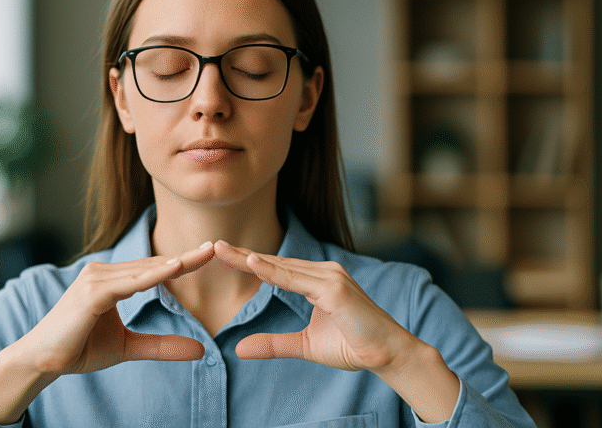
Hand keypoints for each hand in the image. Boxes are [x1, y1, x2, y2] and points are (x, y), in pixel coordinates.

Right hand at [15, 242, 214, 376]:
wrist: (42, 361)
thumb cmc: (80, 349)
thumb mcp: (129, 347)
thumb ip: (162, 346)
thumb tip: (201, 350)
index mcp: (112, 280)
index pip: (154, 270)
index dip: (183, 263)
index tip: (210, 254)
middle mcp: (103, 273)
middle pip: (153, 265)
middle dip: (186, 257)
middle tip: (216, 247)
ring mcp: (96, 280)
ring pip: (143, 271)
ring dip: (174, 263)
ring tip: (203, 254)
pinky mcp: (91, 293)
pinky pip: (128, 284)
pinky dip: (152, 277)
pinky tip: (173, 269)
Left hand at [212, 240, 418, 373]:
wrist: (388, 355)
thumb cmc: (352, 345)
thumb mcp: (305, 346)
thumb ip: (274, 344)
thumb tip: (240, 348)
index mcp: (316, 281)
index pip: (275, 269)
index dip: (248, 262)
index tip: (221, 255)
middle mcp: (323, 272)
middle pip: (275, 262)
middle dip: (242, 255)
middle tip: (213, 246)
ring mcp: (330, 277)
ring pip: (282, 267)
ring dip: (251, 258)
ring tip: (223, 251)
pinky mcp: (335, 289)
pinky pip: (297, 279)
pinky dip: (273, 271)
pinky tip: (252, 264)